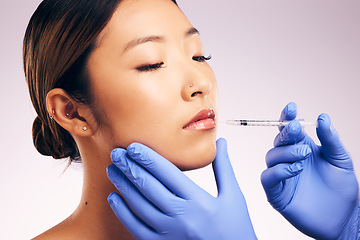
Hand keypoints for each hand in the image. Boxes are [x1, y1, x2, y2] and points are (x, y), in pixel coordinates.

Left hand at [107, 138, 256, 239]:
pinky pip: (136, 228)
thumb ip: (223, 168)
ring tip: (113, 170)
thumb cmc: (236, 228)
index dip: (148, 158)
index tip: (134, 146)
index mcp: (200, 201)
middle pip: (149, 187)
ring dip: (123, 185)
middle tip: (117, 153)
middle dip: (130, 167)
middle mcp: (183, 217)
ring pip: (139, 205)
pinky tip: (115, 197)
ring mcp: (170, 234)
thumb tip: (221, 142)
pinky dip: (123, 212)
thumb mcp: (233, 196)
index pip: (168, 173)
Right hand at [261, 102, 358, 238]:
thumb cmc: (341, 188)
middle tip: (298, 130)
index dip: (287, 117)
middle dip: (286, 132)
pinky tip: (296, 170)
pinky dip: (279, 171)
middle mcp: (288, 159)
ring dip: (286, 152)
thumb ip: (331, 139)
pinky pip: (268, 177)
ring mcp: (281, 175)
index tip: (292, 107)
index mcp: (302, 147)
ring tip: (304, 155)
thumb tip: (322, 117)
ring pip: (271, 156)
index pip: (289, 129)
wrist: (342, 218)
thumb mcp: (341, 160)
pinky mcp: (276, 192)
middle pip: (278, 140)